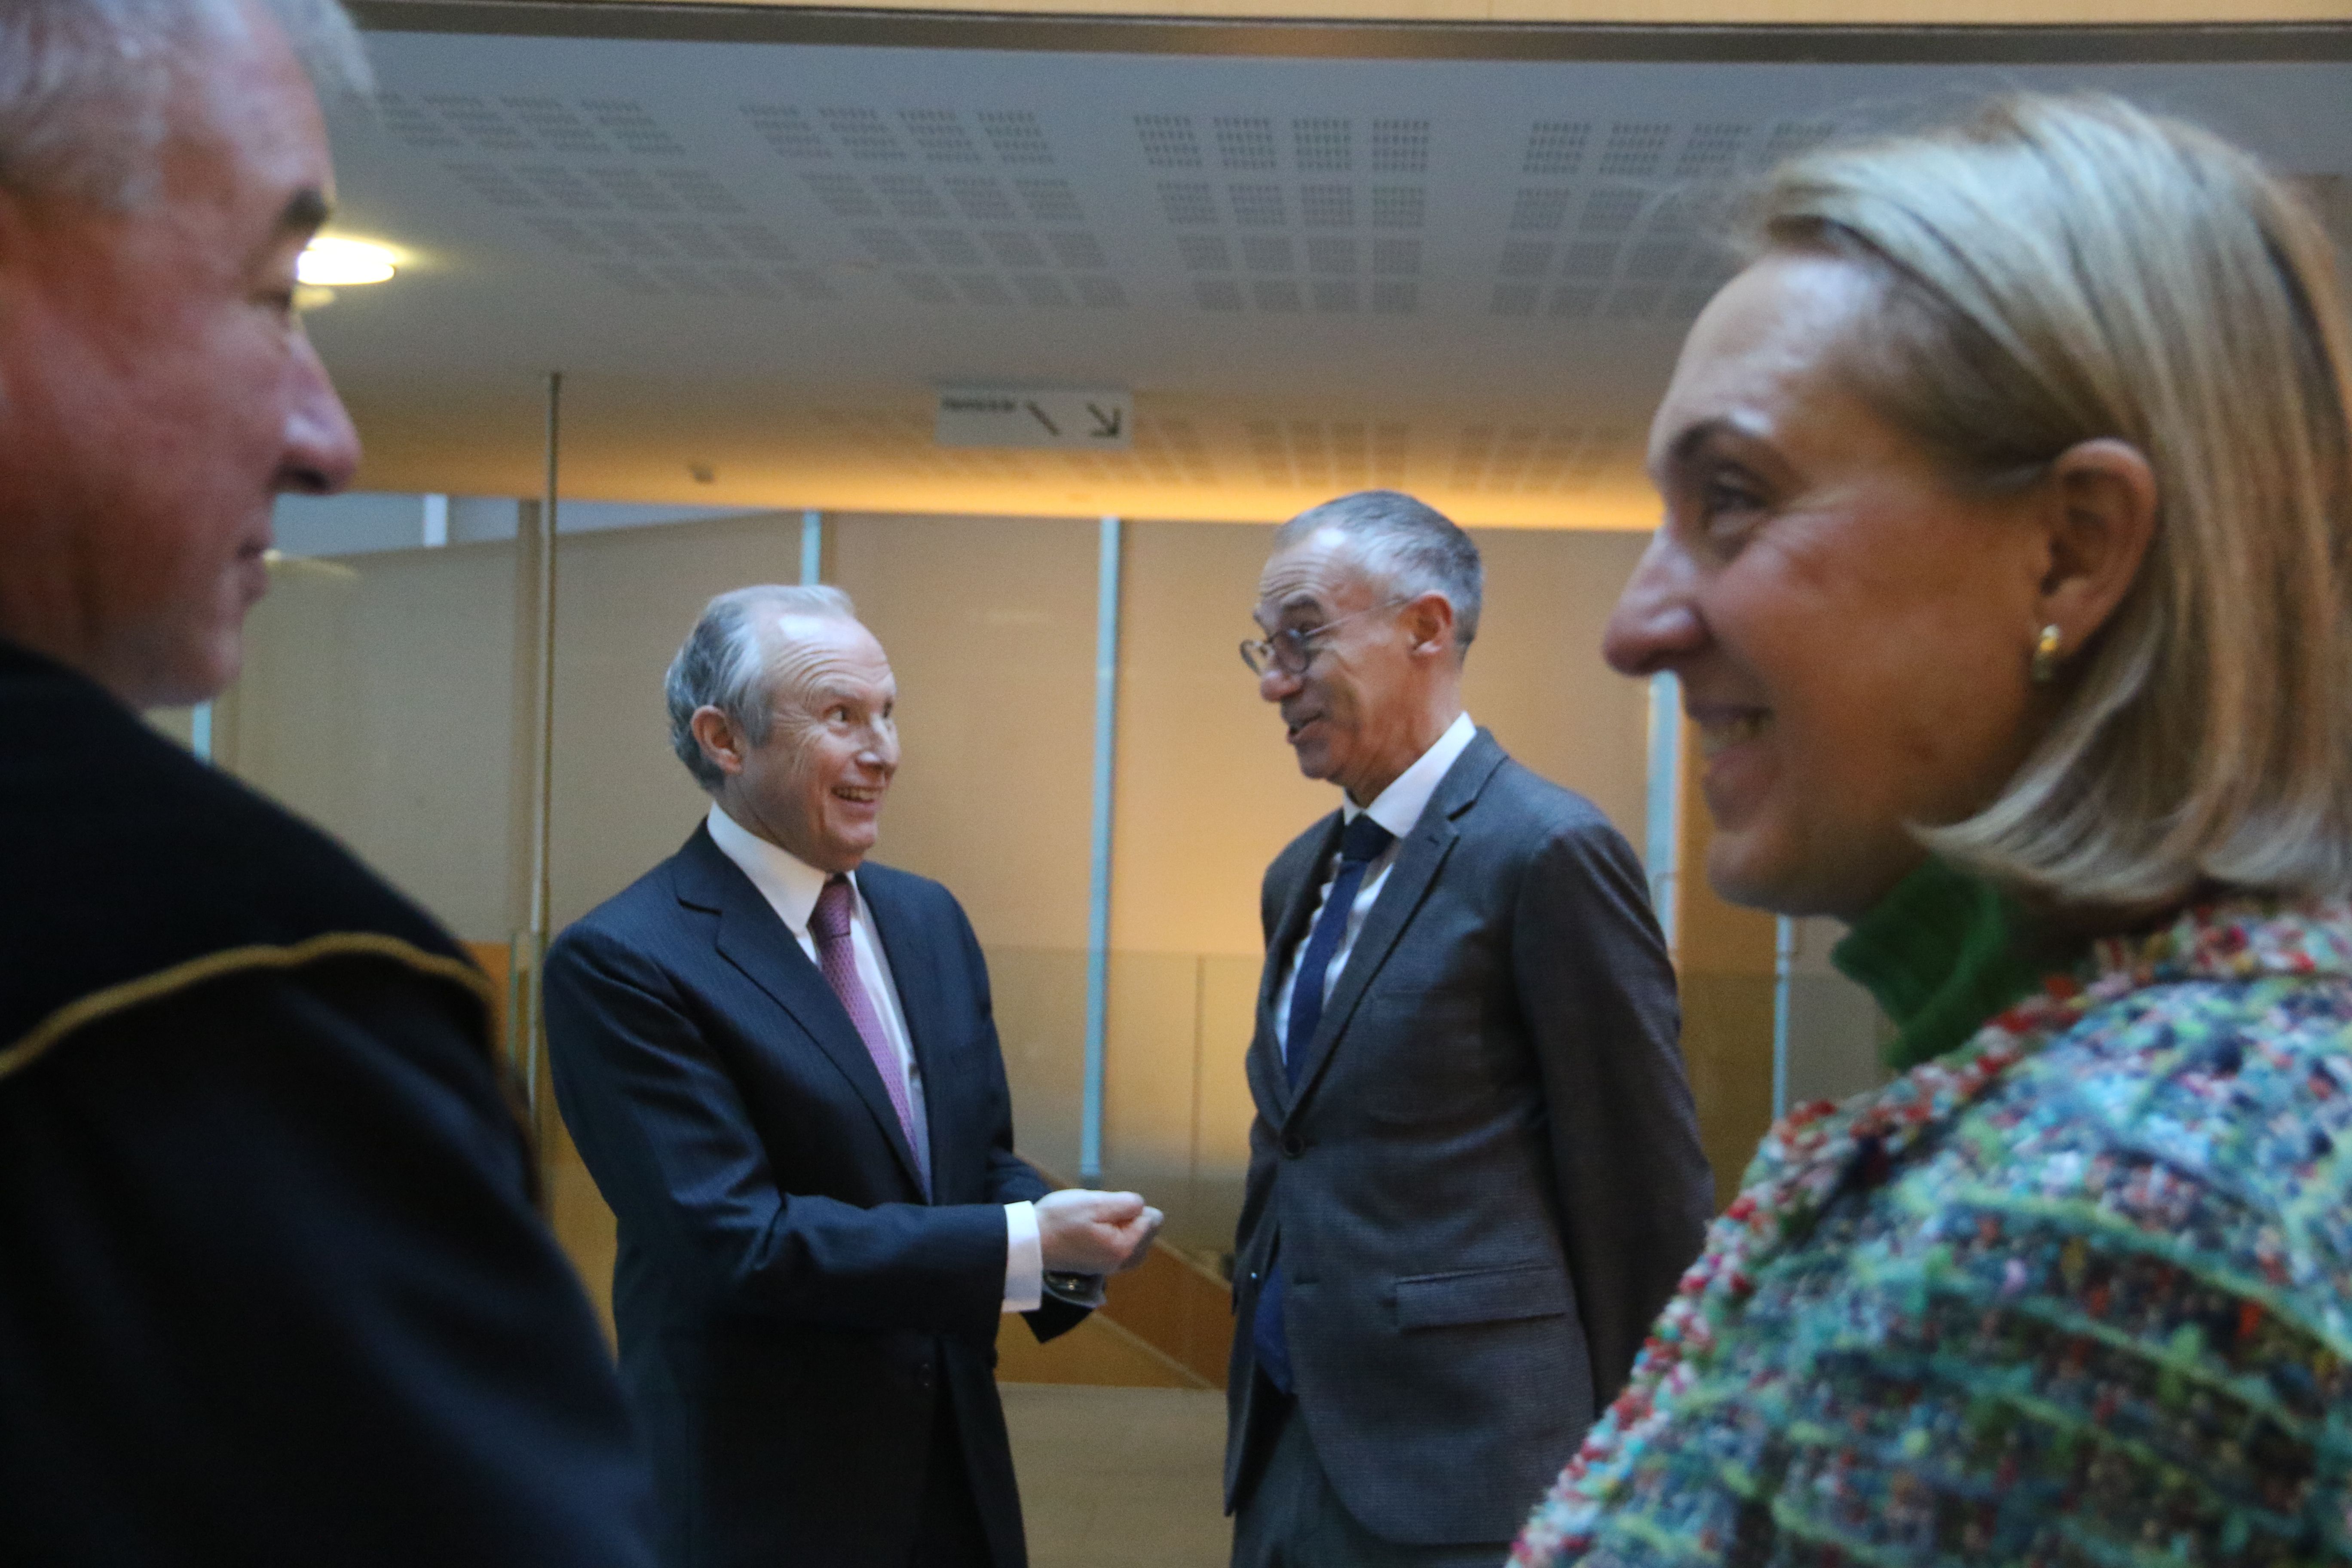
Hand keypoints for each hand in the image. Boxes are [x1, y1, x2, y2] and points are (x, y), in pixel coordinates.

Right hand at [1036, 1189, 1162, 1275]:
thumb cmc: (1060, 1219)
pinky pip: (1121, 1251)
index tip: (1109, 1206)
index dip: (1133, 1206)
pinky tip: (1097, 1231)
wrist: (1031, 1243)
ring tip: (1099, 1221)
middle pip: (1147, 1233)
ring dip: (1124, 1228)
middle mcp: (1122, 1262)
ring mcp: (1110, 1268)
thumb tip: (1143, 1208)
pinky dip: (1116, 1239)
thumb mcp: (1095, 1202)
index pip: (1152, 1219)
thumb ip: (1126, 1204)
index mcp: (1125, 1247)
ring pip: (1136, 1243)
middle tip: (1102, 1213)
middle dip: (1131, 1218)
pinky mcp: (1099, 1267)